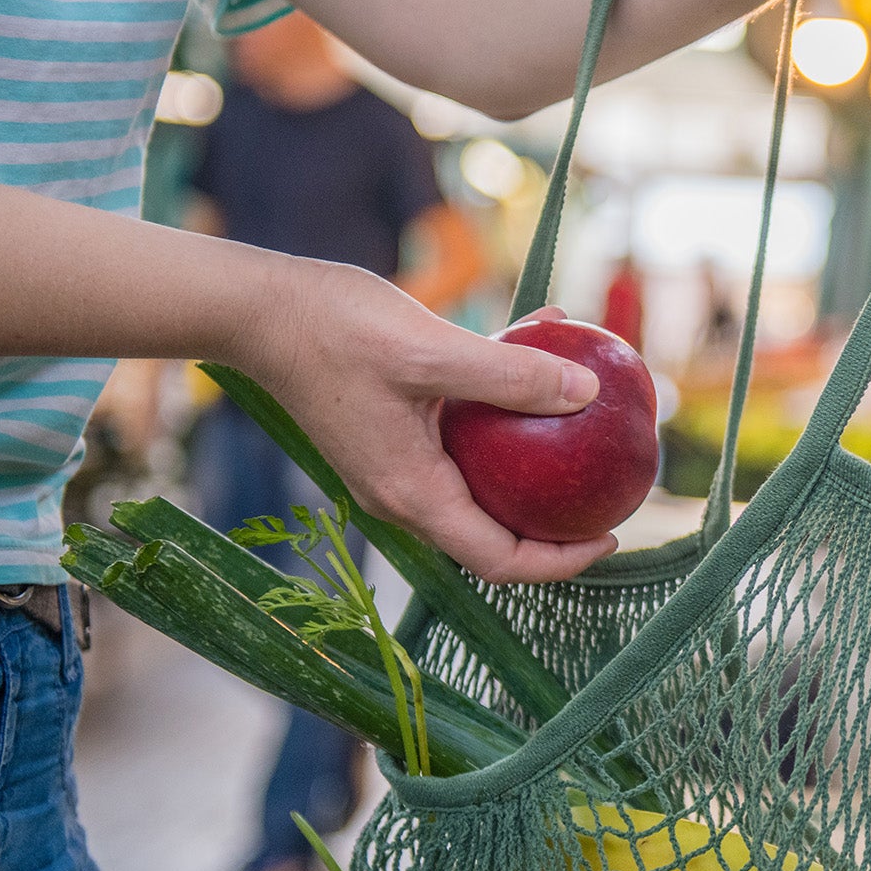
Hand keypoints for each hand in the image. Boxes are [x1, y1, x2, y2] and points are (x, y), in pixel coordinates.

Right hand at [242, 262, 615, 582]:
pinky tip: (539, 345)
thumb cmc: (335, 330)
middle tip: (606, 490)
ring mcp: (396, 463)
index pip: (500, 559)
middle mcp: (404, 492)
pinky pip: (462, 435)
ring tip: (585, 420)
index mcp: (413, 494)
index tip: (610, 537)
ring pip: (481, 481)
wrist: (259, 310)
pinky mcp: (393, 430)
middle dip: (555, 520)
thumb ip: (511, 376)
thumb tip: (588, 394)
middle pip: (494, 532)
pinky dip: (502, 406)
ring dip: (533, 457)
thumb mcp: (432, 351)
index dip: (560, 560)